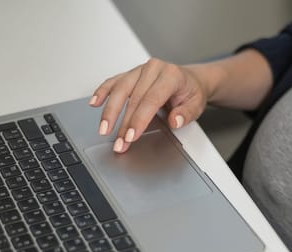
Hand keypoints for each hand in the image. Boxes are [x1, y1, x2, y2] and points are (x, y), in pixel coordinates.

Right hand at [90, 58, 208, 152]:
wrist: (191, 80)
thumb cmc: (192, 92)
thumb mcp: (197, 105)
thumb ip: (186, 114)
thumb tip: (175, 121)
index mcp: (171, 75)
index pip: (151, 100)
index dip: (139, 120)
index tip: (131, 136)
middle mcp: (153, 69)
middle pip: (133, 98)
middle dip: (124, 124)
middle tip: (119, 143)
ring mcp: (140, 70)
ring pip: (120, 89)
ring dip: (109, 111)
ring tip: (103, 129)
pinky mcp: (131, 73)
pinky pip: (114, 81)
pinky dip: (103, 92)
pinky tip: (94, 102)